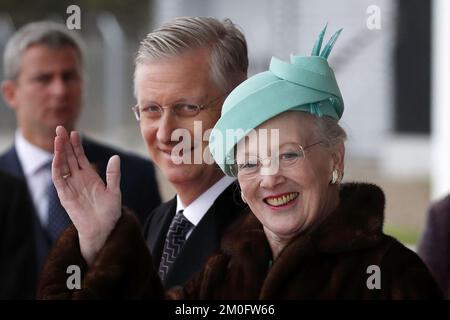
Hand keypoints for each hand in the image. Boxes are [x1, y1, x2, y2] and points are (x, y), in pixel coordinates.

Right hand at [52, 126, 121, 265]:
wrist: (103, 229)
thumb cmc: (110, 212)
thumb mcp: (114, 191)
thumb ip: (114, 175)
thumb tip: (115, 157)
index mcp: (89, 176)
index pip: (80, 157)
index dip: (76, 145)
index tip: (74, 132)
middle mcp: (78, 179)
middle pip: (69, 158)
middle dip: (64, 143)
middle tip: (60, 128)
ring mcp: (70, 186)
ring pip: (62, 165)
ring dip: (59, 152)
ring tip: (58, 138)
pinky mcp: (65, 195)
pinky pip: (59, 180)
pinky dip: (57, 168)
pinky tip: (57, 157)